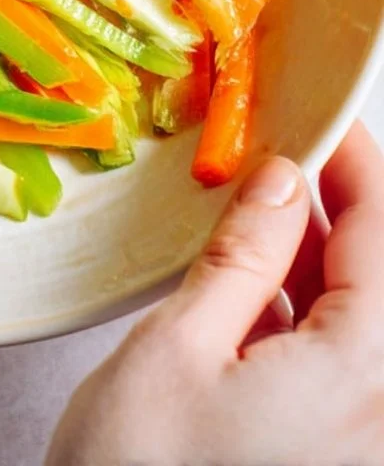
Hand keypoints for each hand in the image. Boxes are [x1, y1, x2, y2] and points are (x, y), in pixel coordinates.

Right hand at [48, 122, 383, 465]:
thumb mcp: (175, 350)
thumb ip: (240, 257)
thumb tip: (280, 178)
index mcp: (362, 373)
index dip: (354, 159)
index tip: (316, 108)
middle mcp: (381, 408)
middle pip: (378, 271)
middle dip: (331, 201)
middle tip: (269, 150)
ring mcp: (359, 432)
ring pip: (357, 312)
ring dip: (312, 252)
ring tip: (249, 207)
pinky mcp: (331, 448)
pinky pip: (338, 357)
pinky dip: (299, 306)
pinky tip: (246, 282)